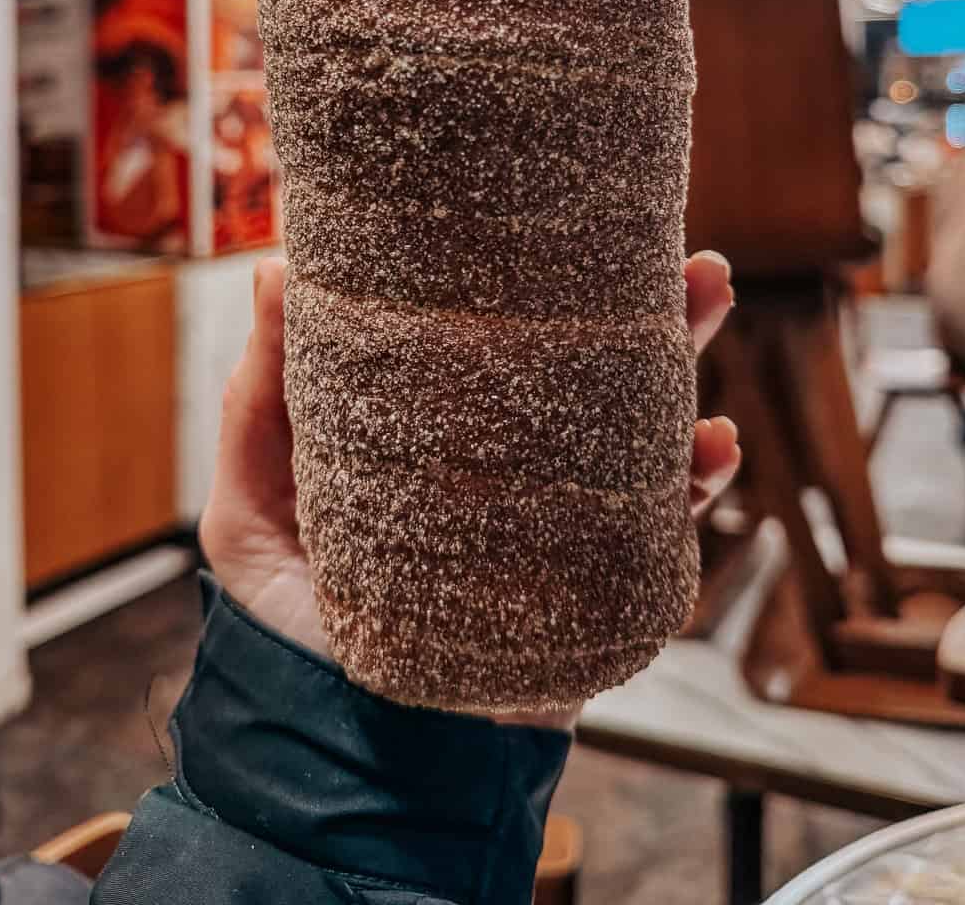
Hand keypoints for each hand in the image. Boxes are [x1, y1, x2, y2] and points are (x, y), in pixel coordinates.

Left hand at [201, 251, 739, 690]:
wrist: (334, 752)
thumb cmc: (288, 619)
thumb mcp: (253, 503)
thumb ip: (262, 398)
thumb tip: (274, 267)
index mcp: (437, 428)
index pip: (499, 337)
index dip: (538, 276)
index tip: (562, 212)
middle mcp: (509, 463)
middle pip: (588, 370)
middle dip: (643, 305)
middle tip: (679, 247)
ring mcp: (554, 520)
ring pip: (636, 428)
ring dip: (684, 364)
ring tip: (707, 298)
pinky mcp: (586, 584)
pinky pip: (657, 529)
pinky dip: (691, 486)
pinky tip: (710, 446)